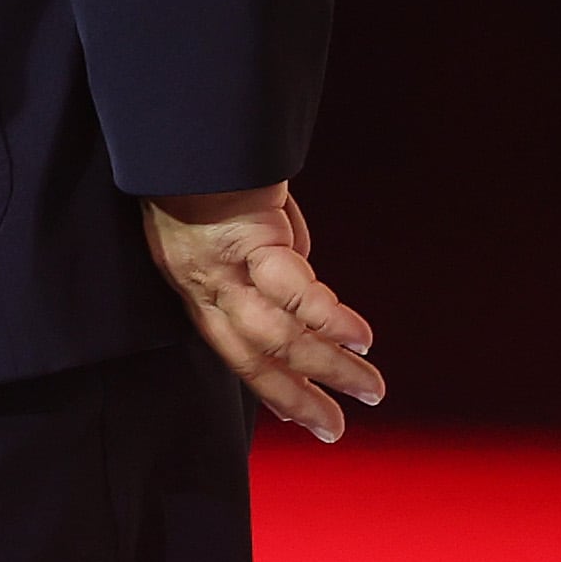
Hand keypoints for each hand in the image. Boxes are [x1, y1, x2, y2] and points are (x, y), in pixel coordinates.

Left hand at [141, 181, 381, 441]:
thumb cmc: (213, 174)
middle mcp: (200, 283)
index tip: (298, 416)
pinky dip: (328, 319)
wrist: (189, 132)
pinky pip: (292, 291)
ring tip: (371, 388)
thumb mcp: (230, 231)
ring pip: (275, 335)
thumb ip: (266, 266)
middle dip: (298, 396)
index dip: (268, 386)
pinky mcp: (247, 241)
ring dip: (329, 367)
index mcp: (194, 283)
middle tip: (335, 428)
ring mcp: (220, 266)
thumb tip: (304, 294)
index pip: (230, 349)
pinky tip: (359, 339)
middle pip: (249, 356)